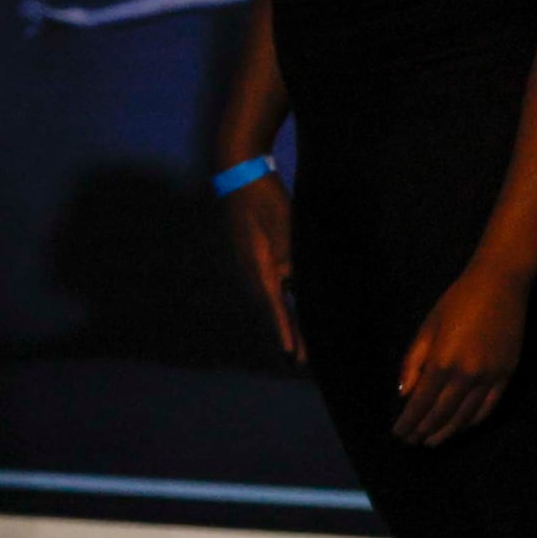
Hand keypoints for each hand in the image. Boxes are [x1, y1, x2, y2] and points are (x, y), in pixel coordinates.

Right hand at [220, 176, 300, 363]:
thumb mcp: (288, 229)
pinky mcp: (251, 257)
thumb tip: (299, 284)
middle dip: (288, 333)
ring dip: (284, 319)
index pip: (276, 308)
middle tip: (299, 360)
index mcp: (260, 267)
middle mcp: (251, 272)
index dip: (286, 332)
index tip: (292, 355)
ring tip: (296, 341)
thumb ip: (294, 258)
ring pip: (270, 298)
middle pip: (273, 309)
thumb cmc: (266, 201)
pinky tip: (289, 304)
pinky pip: (267, 285)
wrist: (238, 177)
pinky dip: (279, 301)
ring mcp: (248, 265)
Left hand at [395, 265, 525, 446]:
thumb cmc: (456, 303)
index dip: (408, 422)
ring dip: (446, 431)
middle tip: (411, 442)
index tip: (398, 433)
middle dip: (423, 430)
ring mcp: (491, 376)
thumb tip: (404, 395)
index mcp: (442, 362)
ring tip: (431, 441)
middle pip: (442, 414)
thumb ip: (412, 364)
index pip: (421, 404)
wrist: (499, 286)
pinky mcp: (507, 374)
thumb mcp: (426, 329)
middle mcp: (467, 375)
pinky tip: (460, 426)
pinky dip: (472, 421)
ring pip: (465, 415)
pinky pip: (489, 407)